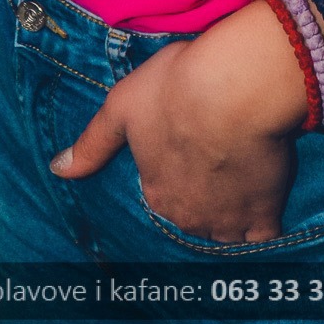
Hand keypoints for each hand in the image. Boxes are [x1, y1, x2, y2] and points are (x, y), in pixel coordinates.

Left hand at [50, 0, 312, 242]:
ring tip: (241, 178)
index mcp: (155, 191)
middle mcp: (187, 216)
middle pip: (193, 214)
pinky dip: (263, 225)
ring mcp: (228, 220)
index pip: (160, 195)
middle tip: (215, 159)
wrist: (237, 87)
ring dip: (231, 212)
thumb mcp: (123, 105)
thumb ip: (93, 143)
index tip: (186, 149)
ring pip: (227, 229)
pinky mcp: (265, 213)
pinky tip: (266, 200)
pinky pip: (264, 236)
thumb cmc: (176, 87)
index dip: (173, 170)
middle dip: (201, 195)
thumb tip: (58, 170)